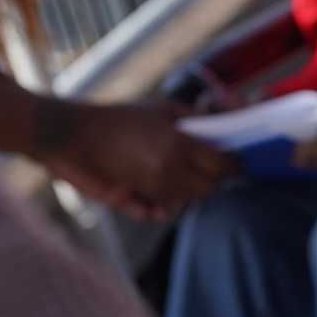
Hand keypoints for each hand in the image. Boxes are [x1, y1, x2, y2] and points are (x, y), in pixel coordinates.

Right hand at [39, 100, 238, 220]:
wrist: (76, 136)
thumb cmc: (118, 118)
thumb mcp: (160, 109)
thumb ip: (193, 119)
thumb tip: (217, 127)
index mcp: (177, 147)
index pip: (221, 165)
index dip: (236, 164)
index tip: (240, 158)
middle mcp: (169, 172)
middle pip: (211, 188)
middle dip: (220, 178)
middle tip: (221, 165)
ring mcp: (153, 189)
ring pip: (191, 199)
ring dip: (198, 189)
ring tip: (195, 172)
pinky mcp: (137, 198)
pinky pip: (167, 207)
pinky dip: (174, 200)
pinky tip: (172, 188)